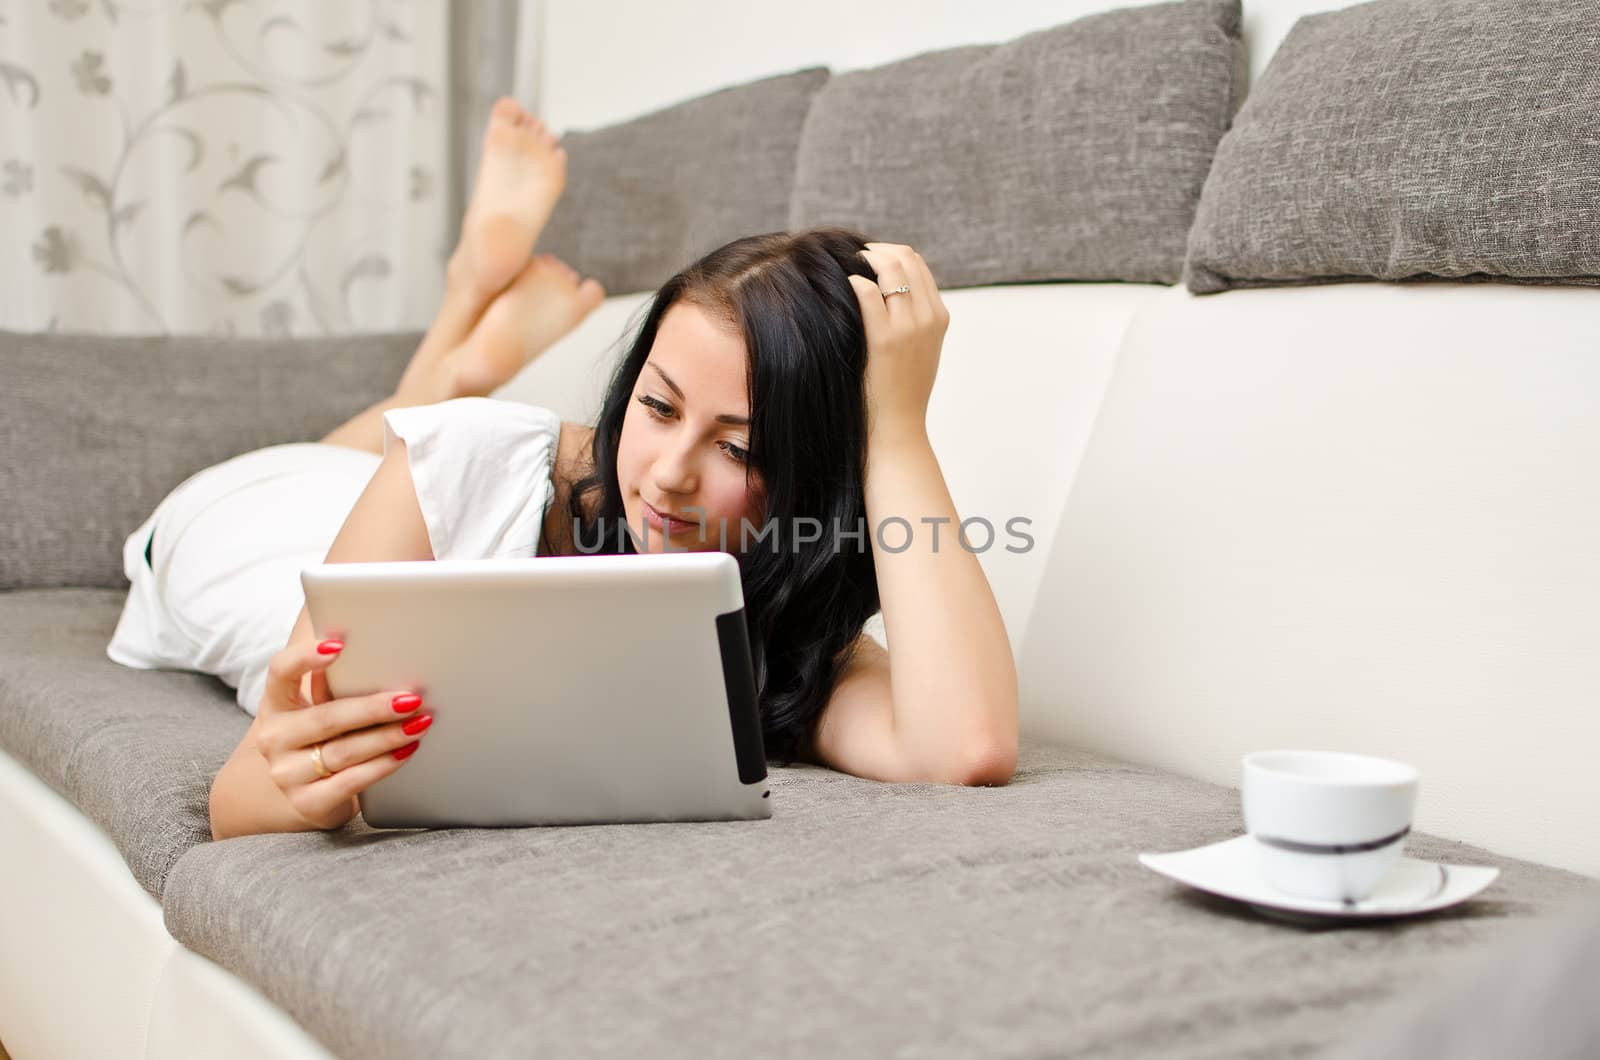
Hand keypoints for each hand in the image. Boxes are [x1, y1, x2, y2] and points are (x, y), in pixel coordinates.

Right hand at [251, 637, 432, 829]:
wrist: (301, 790)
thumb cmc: (321, 733)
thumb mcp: (315, 703)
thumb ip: (334, 675)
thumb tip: (372, 638)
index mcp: (276, 702)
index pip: (281, 671)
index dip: (306, 657)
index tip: (339, 645)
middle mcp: (275, 738)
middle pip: (327, 718)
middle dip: (373, 708)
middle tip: (412, 698)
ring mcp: (287, 773)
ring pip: (344, 751)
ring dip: (387, 736)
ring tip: (420, 723)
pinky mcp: (308, 802)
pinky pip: (350, 782)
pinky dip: (383, 766)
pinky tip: (406, 751)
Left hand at [847, 242, 949, 443]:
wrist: (899, 426)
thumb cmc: (904, 390)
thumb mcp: (923, 349)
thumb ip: (916, 318)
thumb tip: (891, 291)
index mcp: (939, 316)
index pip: (918, 263)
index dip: (891, 253)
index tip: (869, 258)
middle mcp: (928, 317)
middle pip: (905, 258)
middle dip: (876, 251)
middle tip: (853, 257)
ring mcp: (908, 327)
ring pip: (889, 268)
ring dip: (863, 261)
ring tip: (845, 268)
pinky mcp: (884, 340)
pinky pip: (866, 292)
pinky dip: (853, 282)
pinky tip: (841, 288)